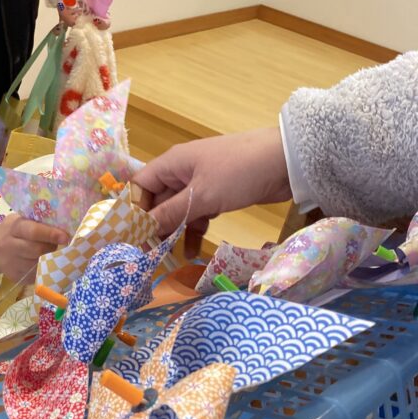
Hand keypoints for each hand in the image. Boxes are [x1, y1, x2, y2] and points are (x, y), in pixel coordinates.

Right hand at [0, 215, 68, 280]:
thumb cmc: (15, 231)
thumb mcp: (22, 220)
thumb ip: (39, 222)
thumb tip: (64, 227)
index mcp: (13, 228)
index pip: (33, 232)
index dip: (50, 234)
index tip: (65, 237)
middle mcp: (9, 246)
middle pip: (37, 250)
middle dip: (52, 247)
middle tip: (59, 244)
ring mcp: (11, 263)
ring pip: (38, 264)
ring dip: (50, 259)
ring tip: (51, 252)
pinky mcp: (15, 277)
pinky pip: (36, 275)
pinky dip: (44, 269)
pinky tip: (45, 263)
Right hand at [132, 128, 291, 257]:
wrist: (287, 162)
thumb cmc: (239, 172)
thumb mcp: (202, 195)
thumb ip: (171, 213)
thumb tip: (142, 228)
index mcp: (171, 164)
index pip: (140, 186)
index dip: (133, 210)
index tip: (131, 236)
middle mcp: (181, 173)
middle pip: (157, 201)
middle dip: (153, 226)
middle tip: (148, 254)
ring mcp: (200, 184)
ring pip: (177, 211)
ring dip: (173, 232)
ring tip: (169, 256)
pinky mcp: (217, 194)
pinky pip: (197, 214)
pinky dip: (193, 230)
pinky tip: (192, 250)